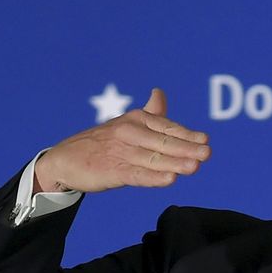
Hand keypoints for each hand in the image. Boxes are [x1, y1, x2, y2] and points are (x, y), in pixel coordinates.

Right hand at [33, 88, 210, 192]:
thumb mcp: (125, 124)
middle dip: (187, 148)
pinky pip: (137, 174)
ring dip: (175, 163)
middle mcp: (129, 132)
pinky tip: (169, 179)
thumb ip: (148, 113)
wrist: (65, 160)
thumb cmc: (101, 143)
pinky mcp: (113, 171)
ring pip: (154, 159)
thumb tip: (160, 93)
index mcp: (135, 119)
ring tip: (194, 167)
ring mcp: (121, 152)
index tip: (205, 140)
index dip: (187, 134)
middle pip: (164, 142)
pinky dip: (154, 177)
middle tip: (207, 153)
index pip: (166, 127)